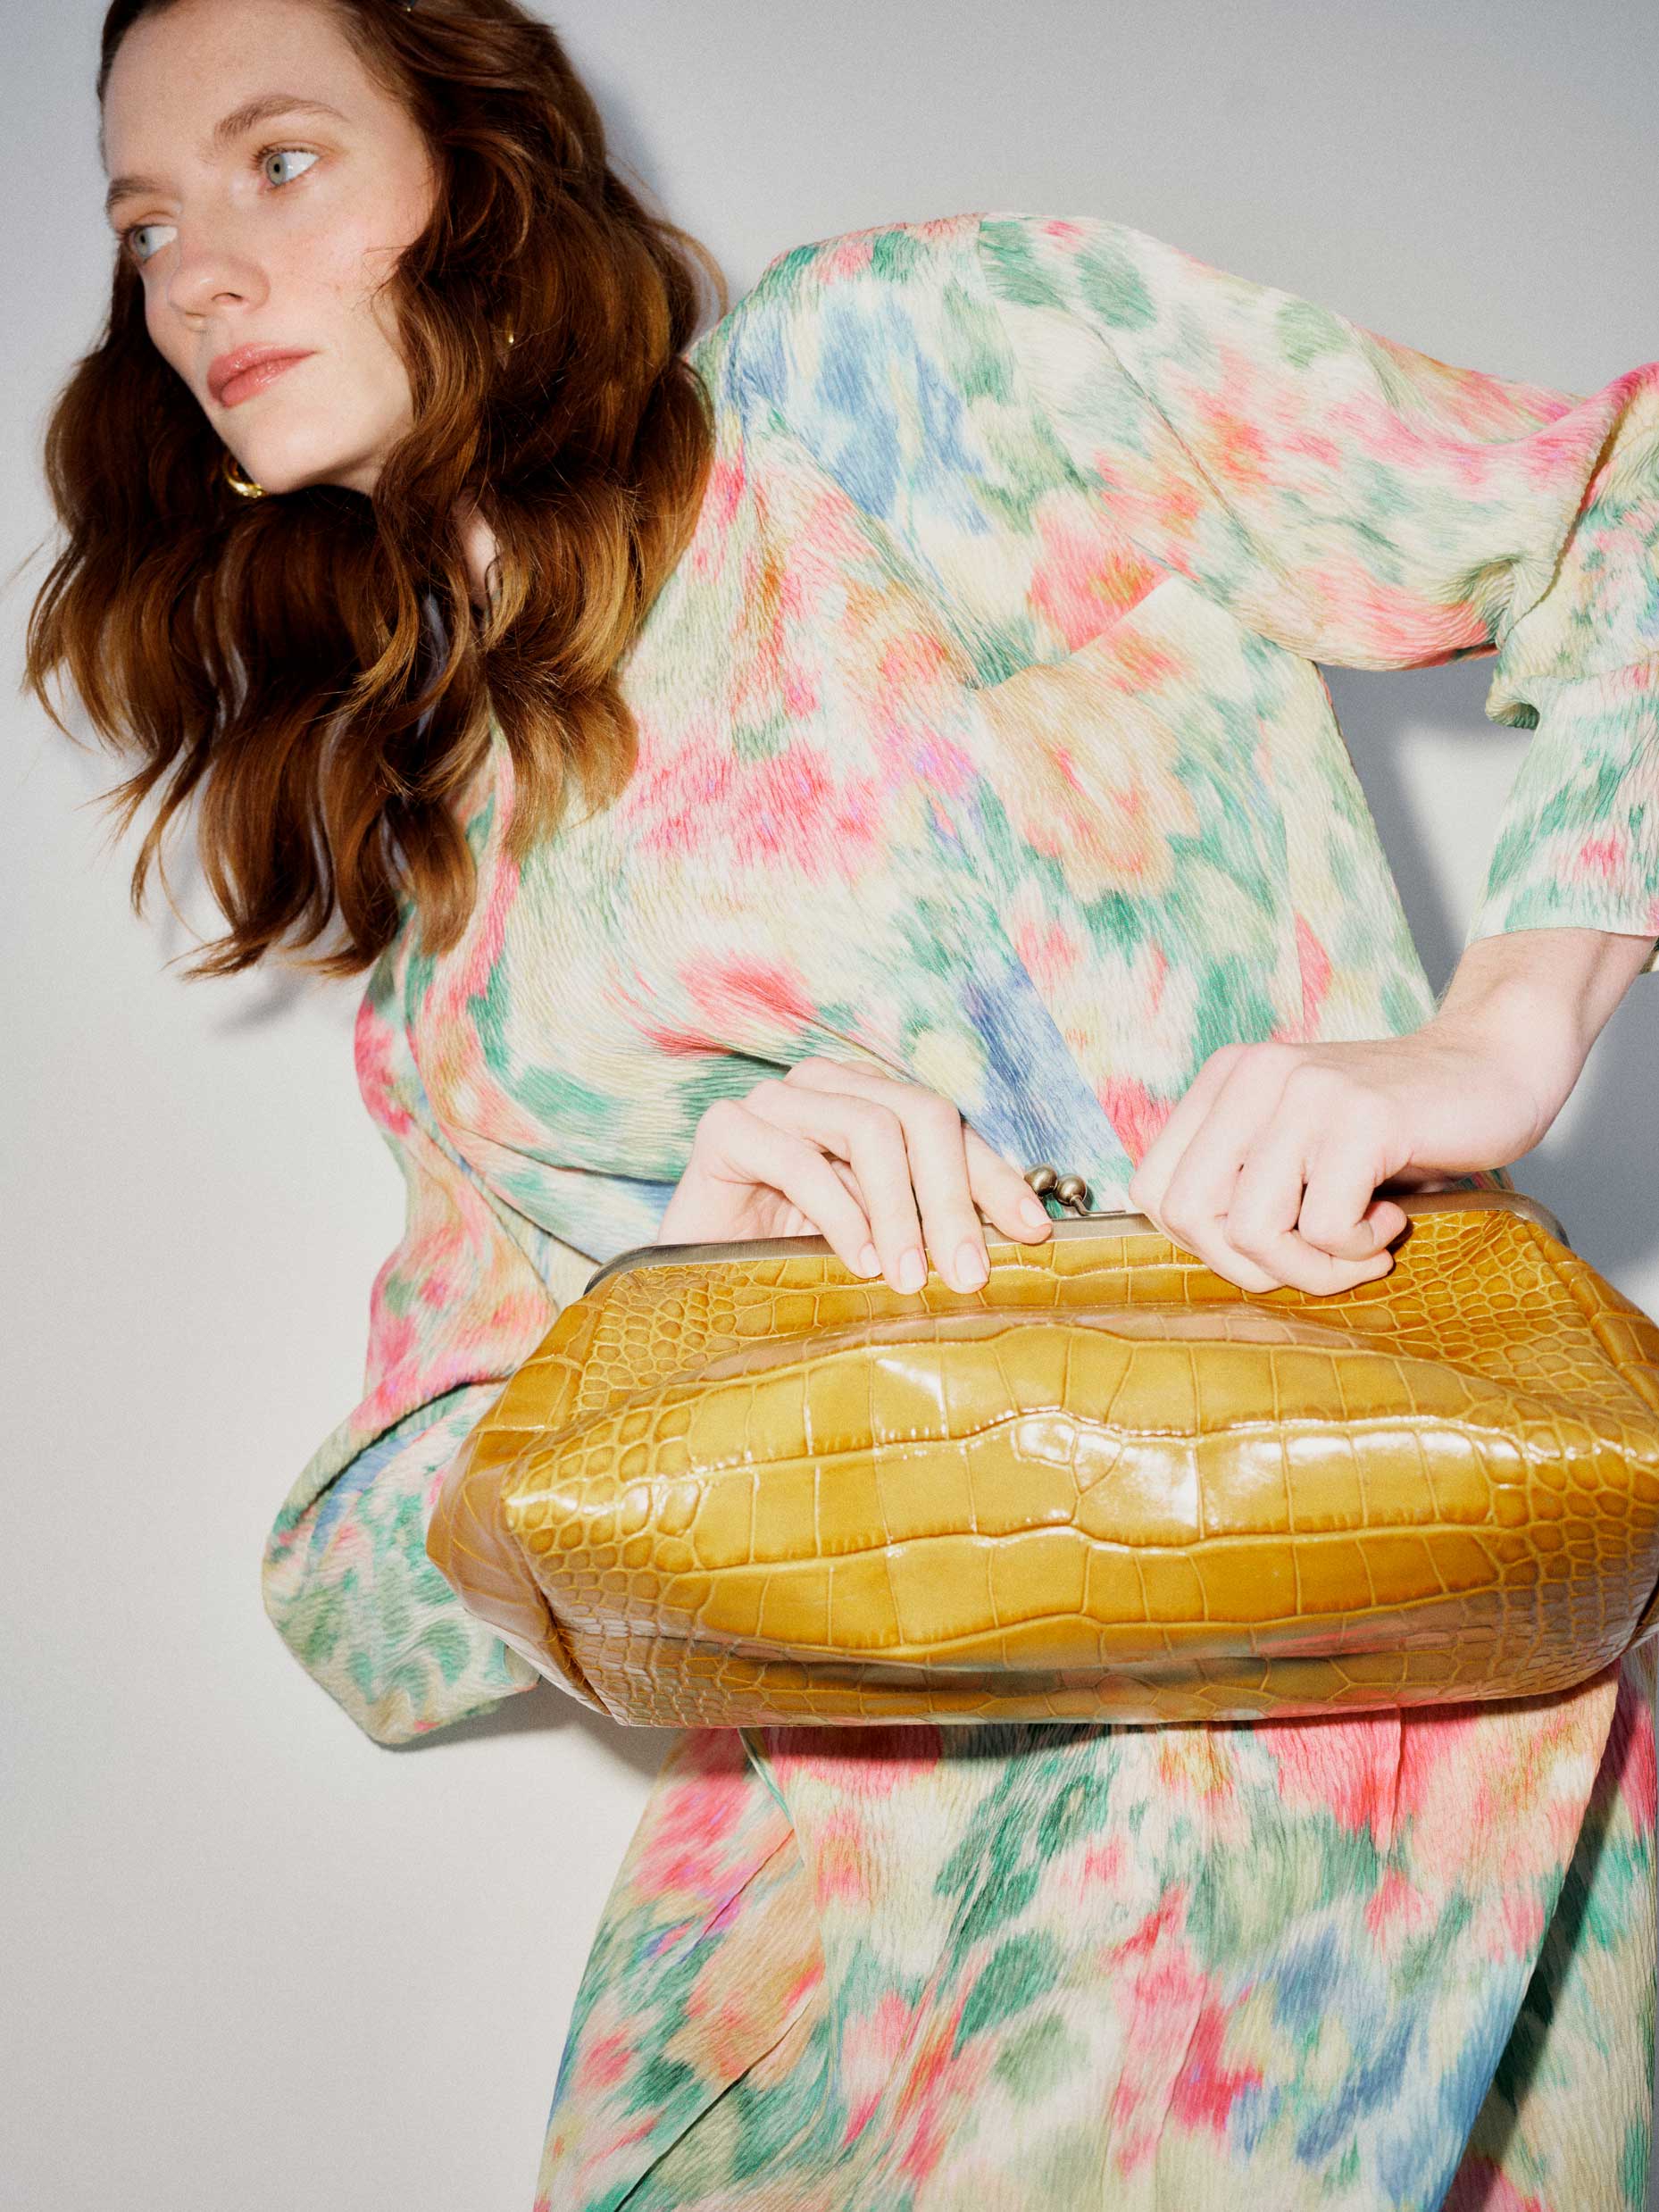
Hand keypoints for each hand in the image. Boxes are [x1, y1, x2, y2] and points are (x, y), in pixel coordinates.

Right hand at [653, 1057, 1054, 1293]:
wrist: (698, 1290)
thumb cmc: (794, 1267)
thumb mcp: (884, 1242)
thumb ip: (936, 1223)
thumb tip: (1028, 1233)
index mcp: (870, 1101)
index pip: (950, 1124)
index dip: (995, 1177)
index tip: (1033, 1234)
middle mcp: (826, 1086)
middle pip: (919, 1114)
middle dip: (953, 1199)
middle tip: (968, 1274)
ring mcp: (774, 1100)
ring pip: (870, 1129)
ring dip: (902, 1212)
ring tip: (912, 1280)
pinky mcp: (725, 1128)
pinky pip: (801, 1160)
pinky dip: (842, 1216)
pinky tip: (861, 1263)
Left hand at [1126, 1020, 1557, 1295]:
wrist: (1496, 1064)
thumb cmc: (1396, 1127)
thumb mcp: (1300, 1145)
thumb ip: (1246, 1181)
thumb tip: (1205, 1257)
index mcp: (1226, 1080)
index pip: (1154, 1190)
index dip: (1203, 1244)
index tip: (1268, 1247)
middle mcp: (1254, 1076)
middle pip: (1189, 1216)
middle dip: (1250, 1268)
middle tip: (1314, 1263)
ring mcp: (1306, 1093)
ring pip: (1252, 1231)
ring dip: (1311, 1269)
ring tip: (1360, 1249)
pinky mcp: (1362, 1118)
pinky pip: (1324, 1228)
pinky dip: (1359, 1249)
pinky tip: (1392, 1219)